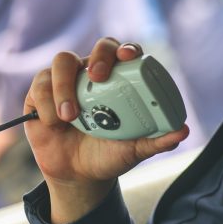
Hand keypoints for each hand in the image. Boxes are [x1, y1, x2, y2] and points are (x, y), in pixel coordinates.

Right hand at [23, 38, 188, 223]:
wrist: (79, 176)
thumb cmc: (110, 155)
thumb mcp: (136, 150)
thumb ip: (158, 141)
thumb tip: (182, 132)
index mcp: (121, 81)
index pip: (125, 53)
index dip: (126, 49)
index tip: (128, 57)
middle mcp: (94, 75)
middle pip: (97, 47)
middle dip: (99, 56)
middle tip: (98, 76)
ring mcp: (66, 81)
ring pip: (62, 62)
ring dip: (65, 85)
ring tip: (71, 116)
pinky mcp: (40, 94)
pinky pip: (40, 86)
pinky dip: (48, 103)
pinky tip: (56, 124)